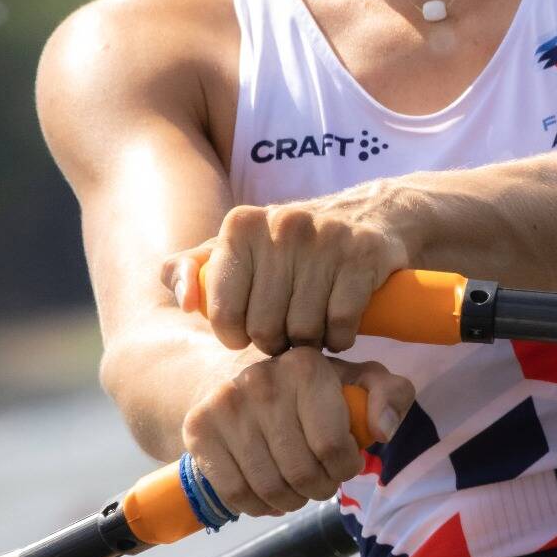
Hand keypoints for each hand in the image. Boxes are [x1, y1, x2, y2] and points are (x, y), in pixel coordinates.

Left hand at [161, 193, 411, 354]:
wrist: (372, 214)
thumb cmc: (291, 245)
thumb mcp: (237, 249)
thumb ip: (191, 270)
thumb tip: (184, 302)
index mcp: (241, 226)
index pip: (223, 313)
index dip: (235, 335)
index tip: (249, 331)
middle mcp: (281, 225)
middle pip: (265, 327)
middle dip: (275, 342)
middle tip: (285, 333)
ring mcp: (325, 237)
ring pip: (304, 330)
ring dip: (309, 342)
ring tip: (312, 329)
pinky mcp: (364, 253)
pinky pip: (341, 324)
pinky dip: (340, 338)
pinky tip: (339, 328)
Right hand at [180, 346, 414, 516]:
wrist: (235, 378)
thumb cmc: (309, 389)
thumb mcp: (357, 382)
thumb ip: (390, 396)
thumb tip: (384, 429)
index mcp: (306, 365)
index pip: (332, 446)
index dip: (344, 467)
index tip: (344, 464)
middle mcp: (262, 380)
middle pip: (301, 472)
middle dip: (320, 487)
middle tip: (321, 481)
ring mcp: (226, 404)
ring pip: (269, 488)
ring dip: (291, 501)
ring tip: (297, 488)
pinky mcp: (199, 428)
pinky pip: (235, 493)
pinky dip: (257, 506)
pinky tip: (267, 494)